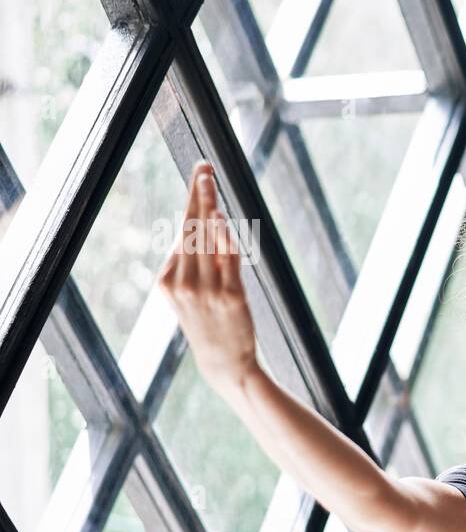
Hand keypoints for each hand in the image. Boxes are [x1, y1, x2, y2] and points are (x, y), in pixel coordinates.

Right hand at [157, 160, 259, 396]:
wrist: (226, 364)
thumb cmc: (209, 327)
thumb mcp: (189, 298)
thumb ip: (192, 266)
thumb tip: (203, 226)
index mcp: (169, 281)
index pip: (182, 231)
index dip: (192, 201)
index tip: (200, 174)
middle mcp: (184, 283)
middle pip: (191, 229)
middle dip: (197, 195)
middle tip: (204, 167)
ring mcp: (207, 290)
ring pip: (207, 240)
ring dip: (209, 208)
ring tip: (209, 181)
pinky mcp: (231, 296)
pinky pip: (228, 259)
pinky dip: (224, 237)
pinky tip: (222, 216)